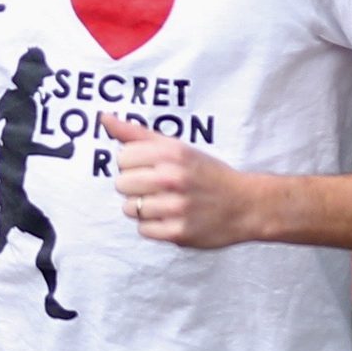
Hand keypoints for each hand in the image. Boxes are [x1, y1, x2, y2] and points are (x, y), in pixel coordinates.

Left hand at [101, 116, 259, 248]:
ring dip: (143, 208)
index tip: (150, 168)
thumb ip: (137, 134)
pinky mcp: (179, 232)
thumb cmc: (206, 174)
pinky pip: (143, 229)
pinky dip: (154, 226)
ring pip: (130, 208)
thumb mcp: (177, 147)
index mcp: (172, 153)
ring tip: (166, 204)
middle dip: (135, 187)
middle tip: (159, 188)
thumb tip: (104, 118)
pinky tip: (171, 218)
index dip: (133, 164)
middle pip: (121, 184)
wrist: (247, 205)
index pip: (122, 157)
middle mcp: (173, 178)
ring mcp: (176, 206)